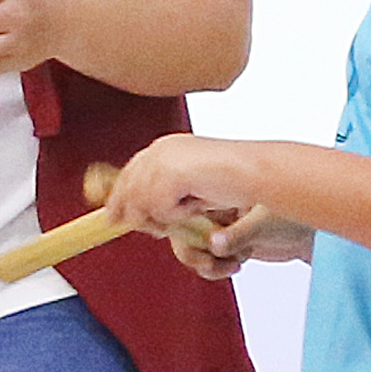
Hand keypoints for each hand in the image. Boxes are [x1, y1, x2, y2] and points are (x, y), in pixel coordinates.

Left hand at [102, 133, 271, 260]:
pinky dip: (180, 215)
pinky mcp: (168, 176)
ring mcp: (162, 162)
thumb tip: (134, 212)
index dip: (120, 195)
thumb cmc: (236, 179)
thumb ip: (166, 192)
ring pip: (144, 205)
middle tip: (159, 224)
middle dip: (138, 211)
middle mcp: (159, 150)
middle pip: (129, 188)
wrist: (257, 172)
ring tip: (192, 208)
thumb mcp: (192, 185)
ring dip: (167, 215)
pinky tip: (198, 204)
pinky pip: (161, 211)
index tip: (113, 215)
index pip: (131, 172)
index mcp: (166, 147)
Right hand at [184, 204, 314, 276]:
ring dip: (207, 262)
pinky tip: (235, 264)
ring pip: (192, 247)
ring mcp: (219, 226)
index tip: (186, 239)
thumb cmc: (297, 218)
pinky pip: (206, 260)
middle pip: (181, 227)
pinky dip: (216, 268)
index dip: (177, 222)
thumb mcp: (266, 223)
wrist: (313, 238)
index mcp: (221, 189)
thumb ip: (239, 234)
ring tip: (230, 263)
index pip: (184, 203)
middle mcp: (216, 206)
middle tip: (210, 259)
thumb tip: (215, 243)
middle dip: (192, 249)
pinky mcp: (225, 245)